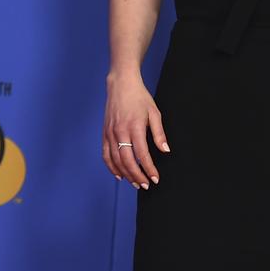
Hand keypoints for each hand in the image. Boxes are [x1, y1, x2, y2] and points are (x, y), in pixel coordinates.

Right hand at [102, 73, 169, 188]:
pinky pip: (106, 155)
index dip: (149, 168)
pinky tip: (120, 175)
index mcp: (134, 127)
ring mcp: (110, 134)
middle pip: (127, 161)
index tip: (155, 178)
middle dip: (137, 176)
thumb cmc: (140, 98)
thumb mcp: (154, 113)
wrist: (121, 85)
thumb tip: (165, 150)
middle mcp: (120, 132)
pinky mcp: (104, 134)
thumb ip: (159, 133)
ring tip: (136, 183)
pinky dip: (112, 167)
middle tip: (146, 185)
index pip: (142, 154)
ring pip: (115, 160)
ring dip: (126, 174)